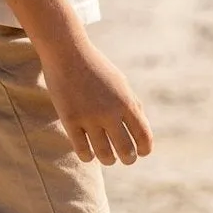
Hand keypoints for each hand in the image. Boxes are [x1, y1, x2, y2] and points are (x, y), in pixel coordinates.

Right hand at [44, 40, 153, 166]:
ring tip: (108, 158)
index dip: (145, 149)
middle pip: (126, 151)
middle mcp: (110, 112)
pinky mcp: (69, 120)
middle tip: (126, 158)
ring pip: (104, 155)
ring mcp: (89, 117)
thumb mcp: (120, 83)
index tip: (141, 152)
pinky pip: (82, 150)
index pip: (144, 137)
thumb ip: (133, 106)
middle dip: (128, 158)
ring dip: (108, 160)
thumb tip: (141, 133)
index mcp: (126, 102)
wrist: (67, 52)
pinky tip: (88, 154)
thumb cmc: (96, 67)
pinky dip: (88, 156)